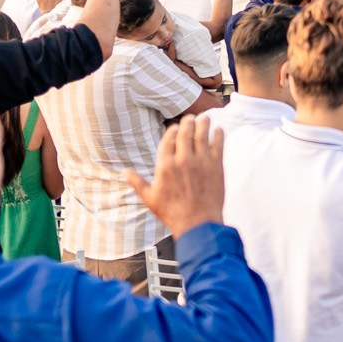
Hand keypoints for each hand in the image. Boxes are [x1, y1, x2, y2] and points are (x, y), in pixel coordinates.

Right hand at [126, 117, 224, 239]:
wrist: (197, 223)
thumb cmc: (172, 213)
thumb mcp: (150, 198)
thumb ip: (137, 182)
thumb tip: (124, 172)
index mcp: (165, 166)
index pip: (168, 139)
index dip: (172, 130)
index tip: (175, 127)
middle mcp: (183, 160)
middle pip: (185, 132)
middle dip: (187, 122)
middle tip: (190, 118)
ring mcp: (201, 161)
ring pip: (202, 134)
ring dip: (203, 123)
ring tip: (204, 118)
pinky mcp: (216, 166)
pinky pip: (218, 144)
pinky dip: (219, 134)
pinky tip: (218, 130)